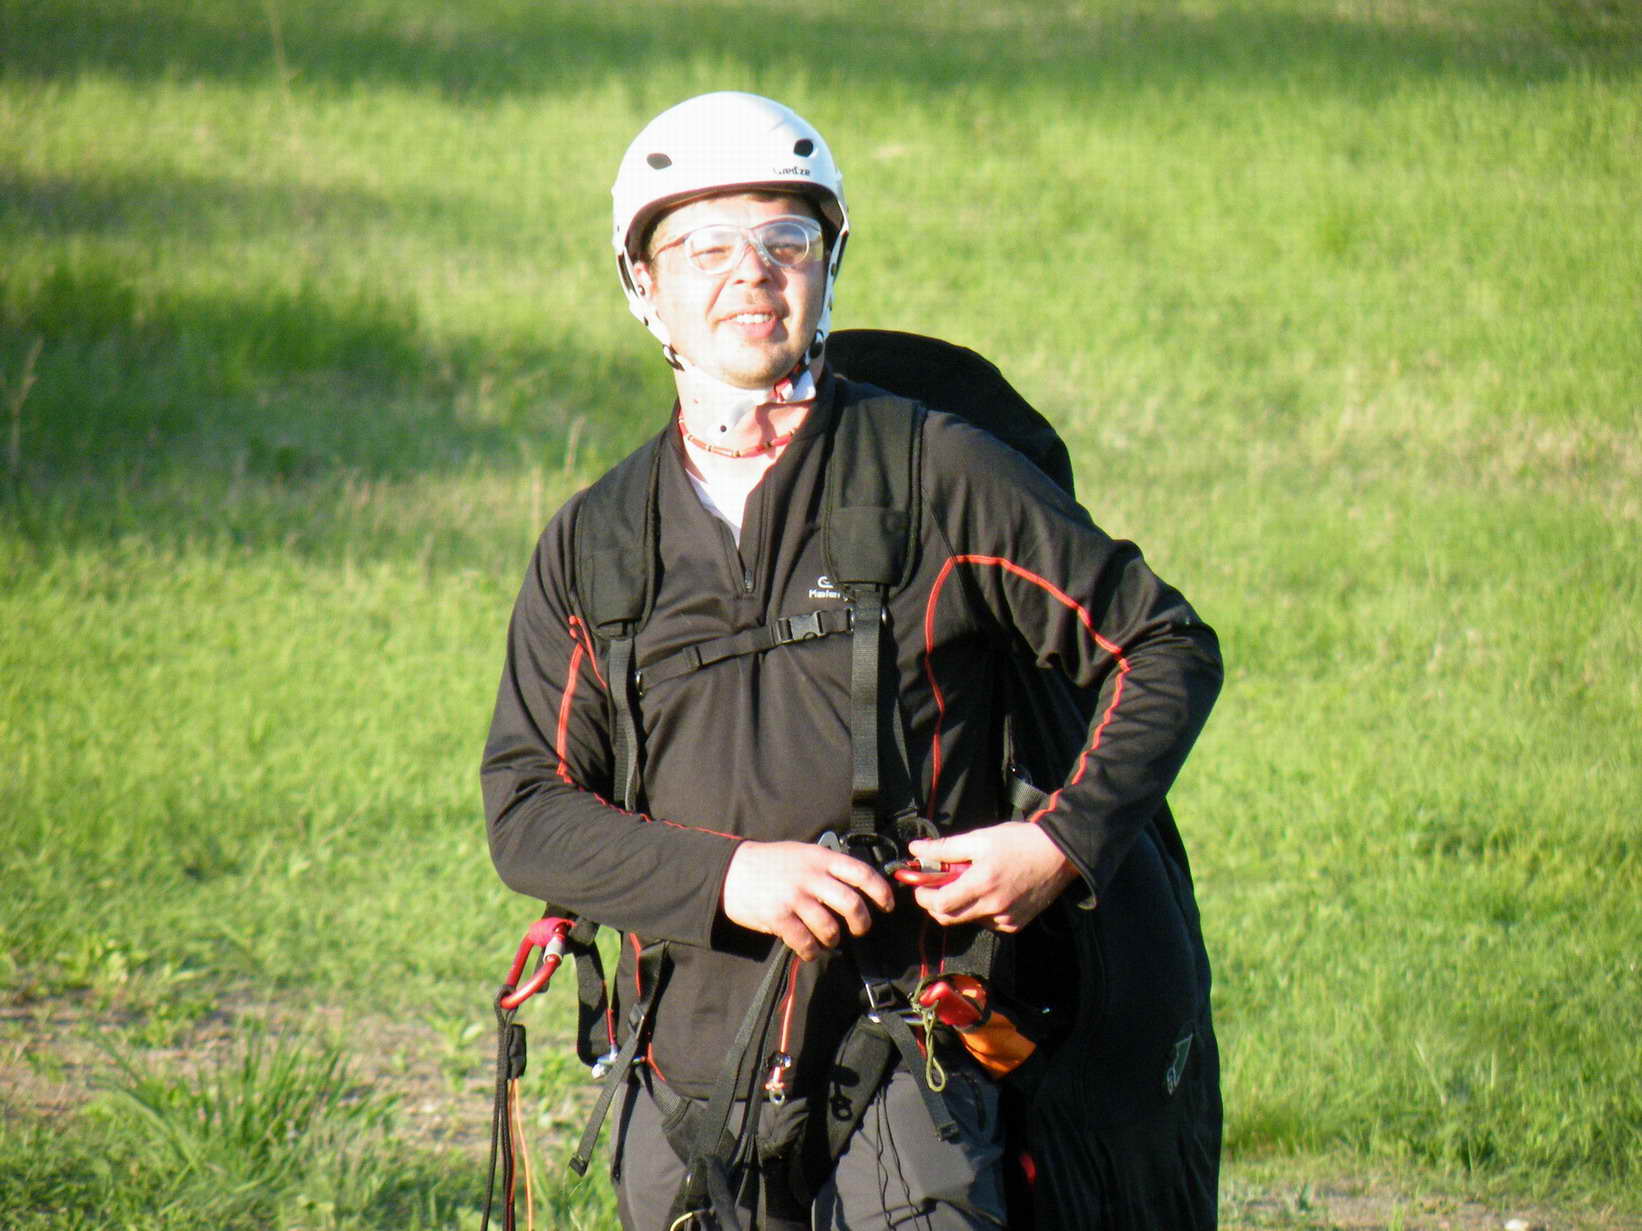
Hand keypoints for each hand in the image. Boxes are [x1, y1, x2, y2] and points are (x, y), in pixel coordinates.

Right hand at [721, 841, 895, 960]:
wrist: (731, 871)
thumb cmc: (770, 863)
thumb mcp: (802, 853)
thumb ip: (827, 866)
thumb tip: (857, 886)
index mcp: (820, 858)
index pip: (861, 872)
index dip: (880, 891)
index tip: (887, 905)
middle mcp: (810, 876)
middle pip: (851, 903)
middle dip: (861, 922)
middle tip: (860, 929)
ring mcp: (793, 897)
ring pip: (829, 927)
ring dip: (834, 939)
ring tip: (829, 939)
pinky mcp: (778, 916)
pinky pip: (804, 942)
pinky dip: (811, 951)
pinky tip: (809, 950)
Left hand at [907, 822, 1082, 932]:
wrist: (1059, 855)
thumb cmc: (1019, 841)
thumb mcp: (979, 838)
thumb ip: (945, 848)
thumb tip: (915, 850)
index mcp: (981, 884)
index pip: (939, 904)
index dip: (923, 896)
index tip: (920, 885)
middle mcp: (992, 907)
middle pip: (948, 918)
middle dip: (936, 904)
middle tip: (938, 885)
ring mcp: (1005, 919)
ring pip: (968, 920)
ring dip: (961, 906)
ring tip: (971, 882)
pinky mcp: (1015, 925)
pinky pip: (987, 922)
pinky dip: (980, 910)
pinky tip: (991, 892)